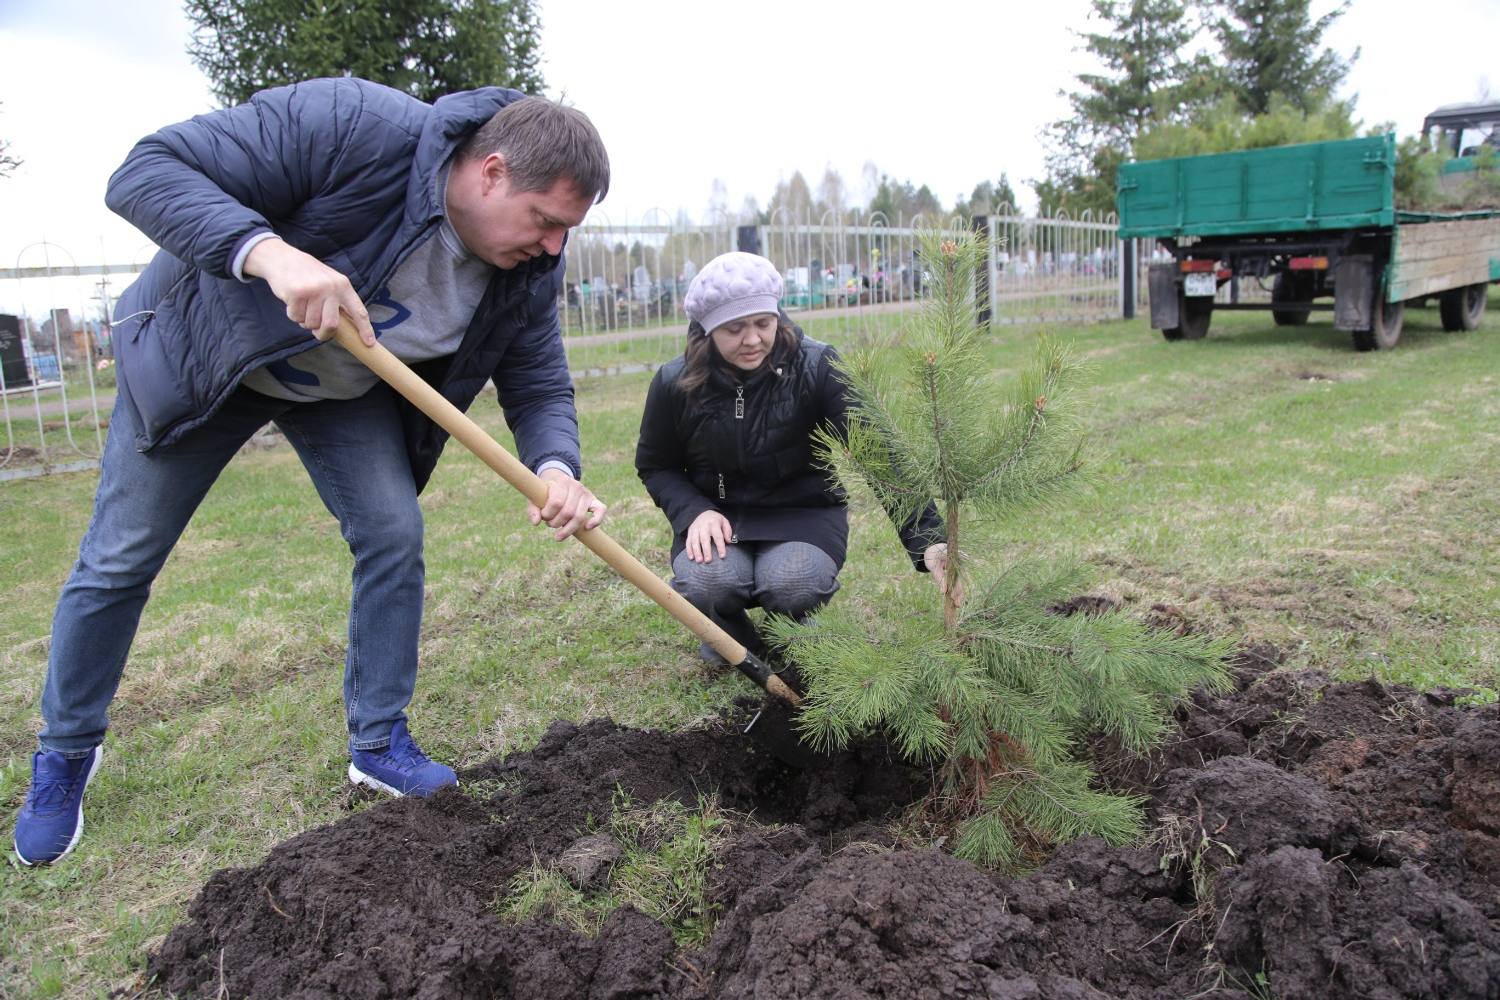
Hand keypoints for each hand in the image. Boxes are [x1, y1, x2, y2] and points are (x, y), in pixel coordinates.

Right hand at [243, 238, 375, 345]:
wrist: (282, 258)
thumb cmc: (308, 275)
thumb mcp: (330, 282)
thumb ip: (338, 301)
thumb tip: (348, 327)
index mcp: (343, 285)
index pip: (358, 311)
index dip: (365, 329)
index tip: (369, 343)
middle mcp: (331, 287)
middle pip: (331, 324)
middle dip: (323, 334)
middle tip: (317, 333)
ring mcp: (314, 290)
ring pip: (311, 323)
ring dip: (305, 321)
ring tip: (302, 306)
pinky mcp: (296, 293)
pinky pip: (296, 317)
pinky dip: (293, 314)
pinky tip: (292, 301)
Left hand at [529, 468, 605, 540]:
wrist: (558, 480)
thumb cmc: (545, 492)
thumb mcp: (535, 497)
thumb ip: (533, 509)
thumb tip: (536, 522)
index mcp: (562, 481)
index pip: (556, 503)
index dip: (548, 514)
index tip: (543, 516)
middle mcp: (577, 486)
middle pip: (568, 512)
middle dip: (556, 523)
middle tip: (549, 524)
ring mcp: (587, 493)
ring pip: (580, 517)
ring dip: (568, 529)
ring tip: (558, 532)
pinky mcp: (594, 501)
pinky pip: (601, 510)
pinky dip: (596, 520)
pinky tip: (587, 527)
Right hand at [685, 510, 732, 562]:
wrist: (701, 512)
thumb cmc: (714, 519)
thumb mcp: (724, 521)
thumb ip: (727, 531)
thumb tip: (728, 541)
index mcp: (714, 524)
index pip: (718, 536)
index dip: (720, 547)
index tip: (722, 556)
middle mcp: (703, 527)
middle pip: (704, 540)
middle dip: (706, 551)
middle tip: (708, 560)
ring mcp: (695, 530)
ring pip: (695, 541)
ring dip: (696, 552)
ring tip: (699, 561)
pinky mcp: (689, 533)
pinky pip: (688, 542)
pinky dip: (689, 550)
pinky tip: (691, 558)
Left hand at [924, 543, 964, 604]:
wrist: (933, 549)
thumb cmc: (933, 555)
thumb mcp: (933, 565)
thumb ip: (939, 577)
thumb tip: (943, 592)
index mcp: (956, 557)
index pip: (957, 573)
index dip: (955, 585)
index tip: (951, 595)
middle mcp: (961, 562)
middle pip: (960, 579)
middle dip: (958, 592)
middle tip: (956, 603)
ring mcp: (960, 568)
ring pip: (960, 582)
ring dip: (959, 594)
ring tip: (957, 605)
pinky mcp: (957, 573)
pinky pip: (958, 582)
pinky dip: (957, 591)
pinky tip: (956, 601)